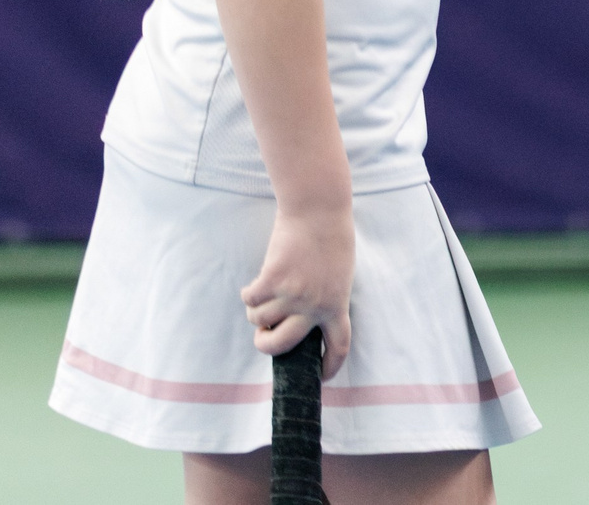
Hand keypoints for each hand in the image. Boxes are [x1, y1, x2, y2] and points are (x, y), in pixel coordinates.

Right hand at [243, 204, 354, 377]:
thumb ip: (323, 300)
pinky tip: (257, 281)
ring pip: (261, 320)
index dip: (330, 366)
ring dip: (258, 310)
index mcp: (337, 305)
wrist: (319, 210)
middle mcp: (315, 306)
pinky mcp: (272, 280)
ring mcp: (292, 294)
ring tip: (266, 292)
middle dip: (266, 347)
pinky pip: (250, 299)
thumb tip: (296, 324)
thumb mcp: (338, 275)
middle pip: (282, 346)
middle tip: (264, 337)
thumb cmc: (331, 240)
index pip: (339, 346)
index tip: (321, 378)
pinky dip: (249, 292)